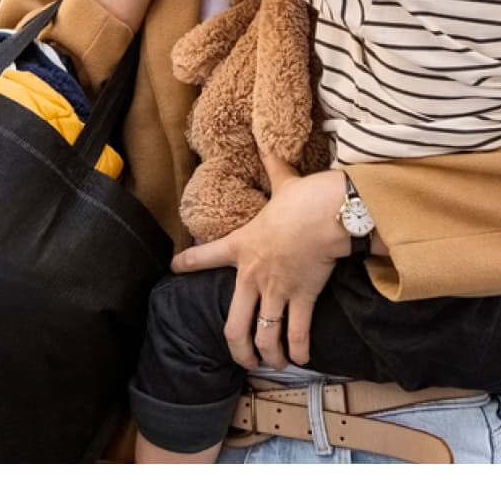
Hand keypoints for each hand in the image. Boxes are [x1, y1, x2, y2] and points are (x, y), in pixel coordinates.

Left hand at [171, 169, 351, 369]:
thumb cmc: (302, 200)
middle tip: (242, 357)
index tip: (175, 268)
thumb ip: (274, 164)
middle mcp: (253, 277)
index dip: (189, 263)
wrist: (325, 216)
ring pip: (264, 336)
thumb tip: (267, 136)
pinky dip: (299, 349)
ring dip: (267, 354)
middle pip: (234, 325)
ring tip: (272, 363)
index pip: (206, 256)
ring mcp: (276, 292)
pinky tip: (301, 360)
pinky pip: (297, 333)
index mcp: (242, 247)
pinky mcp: (302, 299)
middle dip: (237, 347)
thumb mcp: (284, 181)